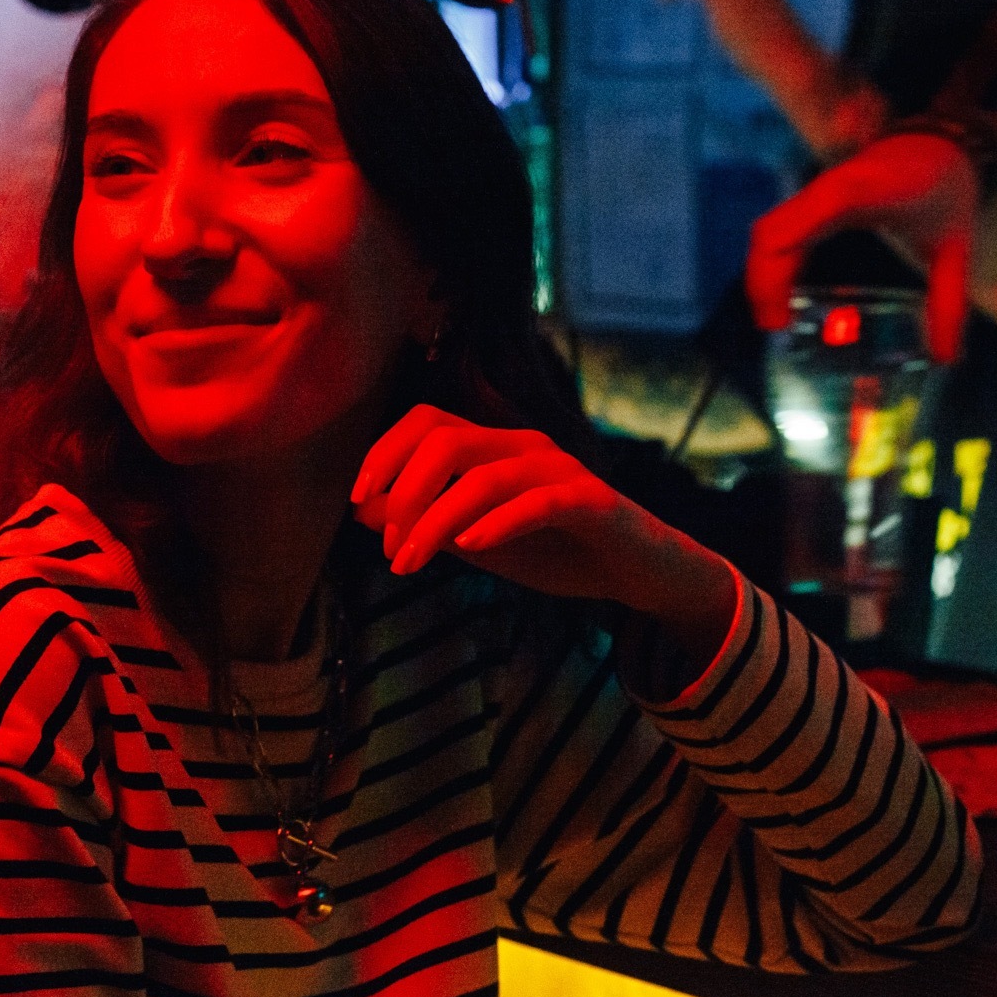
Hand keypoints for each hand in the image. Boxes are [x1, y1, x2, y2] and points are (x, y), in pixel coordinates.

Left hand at [350, 406, 737, 655]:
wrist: (639, 573)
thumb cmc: (555, 551)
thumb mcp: (477, 541)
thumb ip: (427, 524)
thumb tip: (366, 514)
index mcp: (493, 446)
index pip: (426, 422)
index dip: (384, 454)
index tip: (357, 501)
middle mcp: (523, 445)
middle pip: (445, 440)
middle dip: (404, 491)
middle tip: (389, 545)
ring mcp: (560, 468)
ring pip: (483, 477)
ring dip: (436, 522)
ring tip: (411, 562)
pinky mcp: (593, 501)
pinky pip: (540, 501)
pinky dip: (498, 522)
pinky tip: (471, 546)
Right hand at [747, 133, 976, 361]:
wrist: (941, 143)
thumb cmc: (946, 191)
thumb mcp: (954, 248)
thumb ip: (949, 303)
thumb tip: (946, 359)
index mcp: (859, 196)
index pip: (797, 227)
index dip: (774, 276)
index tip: (780, 322)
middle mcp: (828, 190)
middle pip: (769, 235)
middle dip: (760, 284)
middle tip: (775, 329)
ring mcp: (816, 192)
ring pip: (766, 231)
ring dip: (761, 274)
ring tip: (775, 318)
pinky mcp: (814, 199)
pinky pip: (778, 229)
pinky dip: (772, 262)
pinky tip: (783, 294)